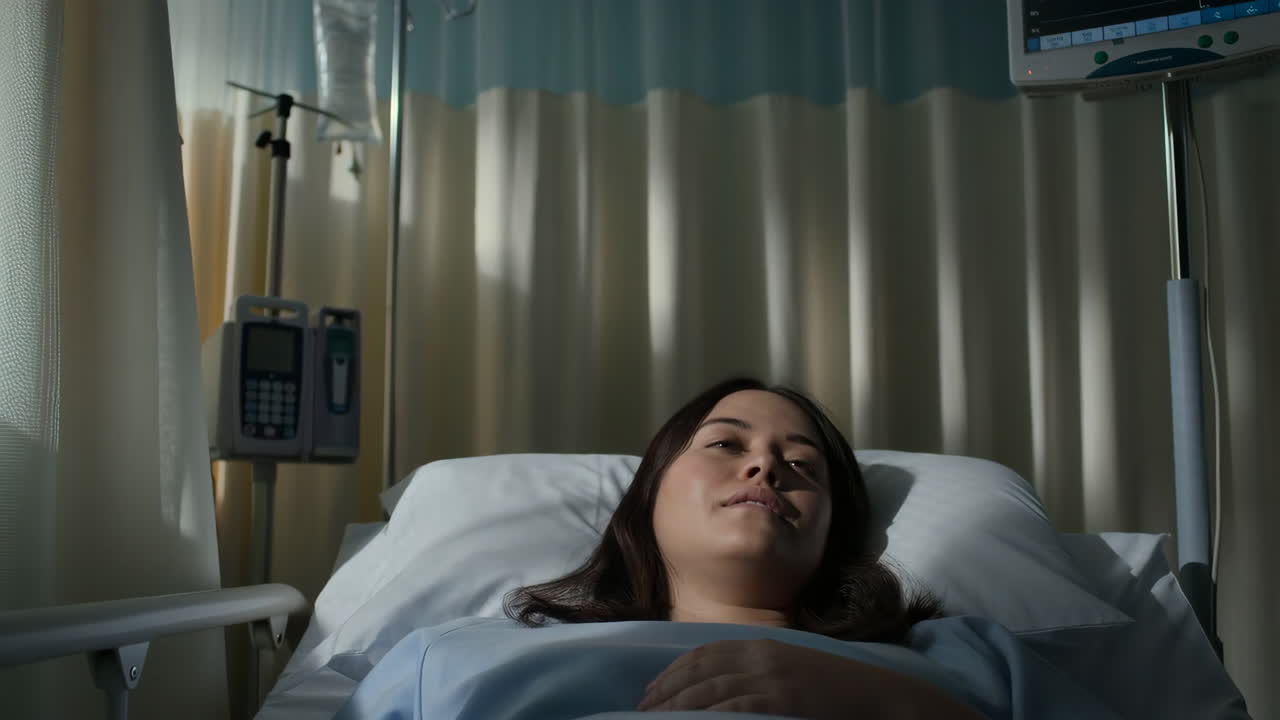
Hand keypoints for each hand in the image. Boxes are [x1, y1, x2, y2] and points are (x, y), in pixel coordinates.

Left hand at [636, 638, 985, 718]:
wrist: (880, 696)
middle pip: (699, 670)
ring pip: (709, 690)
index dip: (674, 671)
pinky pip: (734, 707)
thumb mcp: (793, 669)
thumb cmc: (836, 689)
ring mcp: (772, 677)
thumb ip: (760, 672)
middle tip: (643, 708)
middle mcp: (761, 655)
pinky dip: (708, 715)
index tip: (653, 690)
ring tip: (656, 719)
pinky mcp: (782, 699)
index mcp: (762, 644)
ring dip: (677, 705)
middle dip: (666, 689)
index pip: (704, 653)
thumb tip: (726, 688)